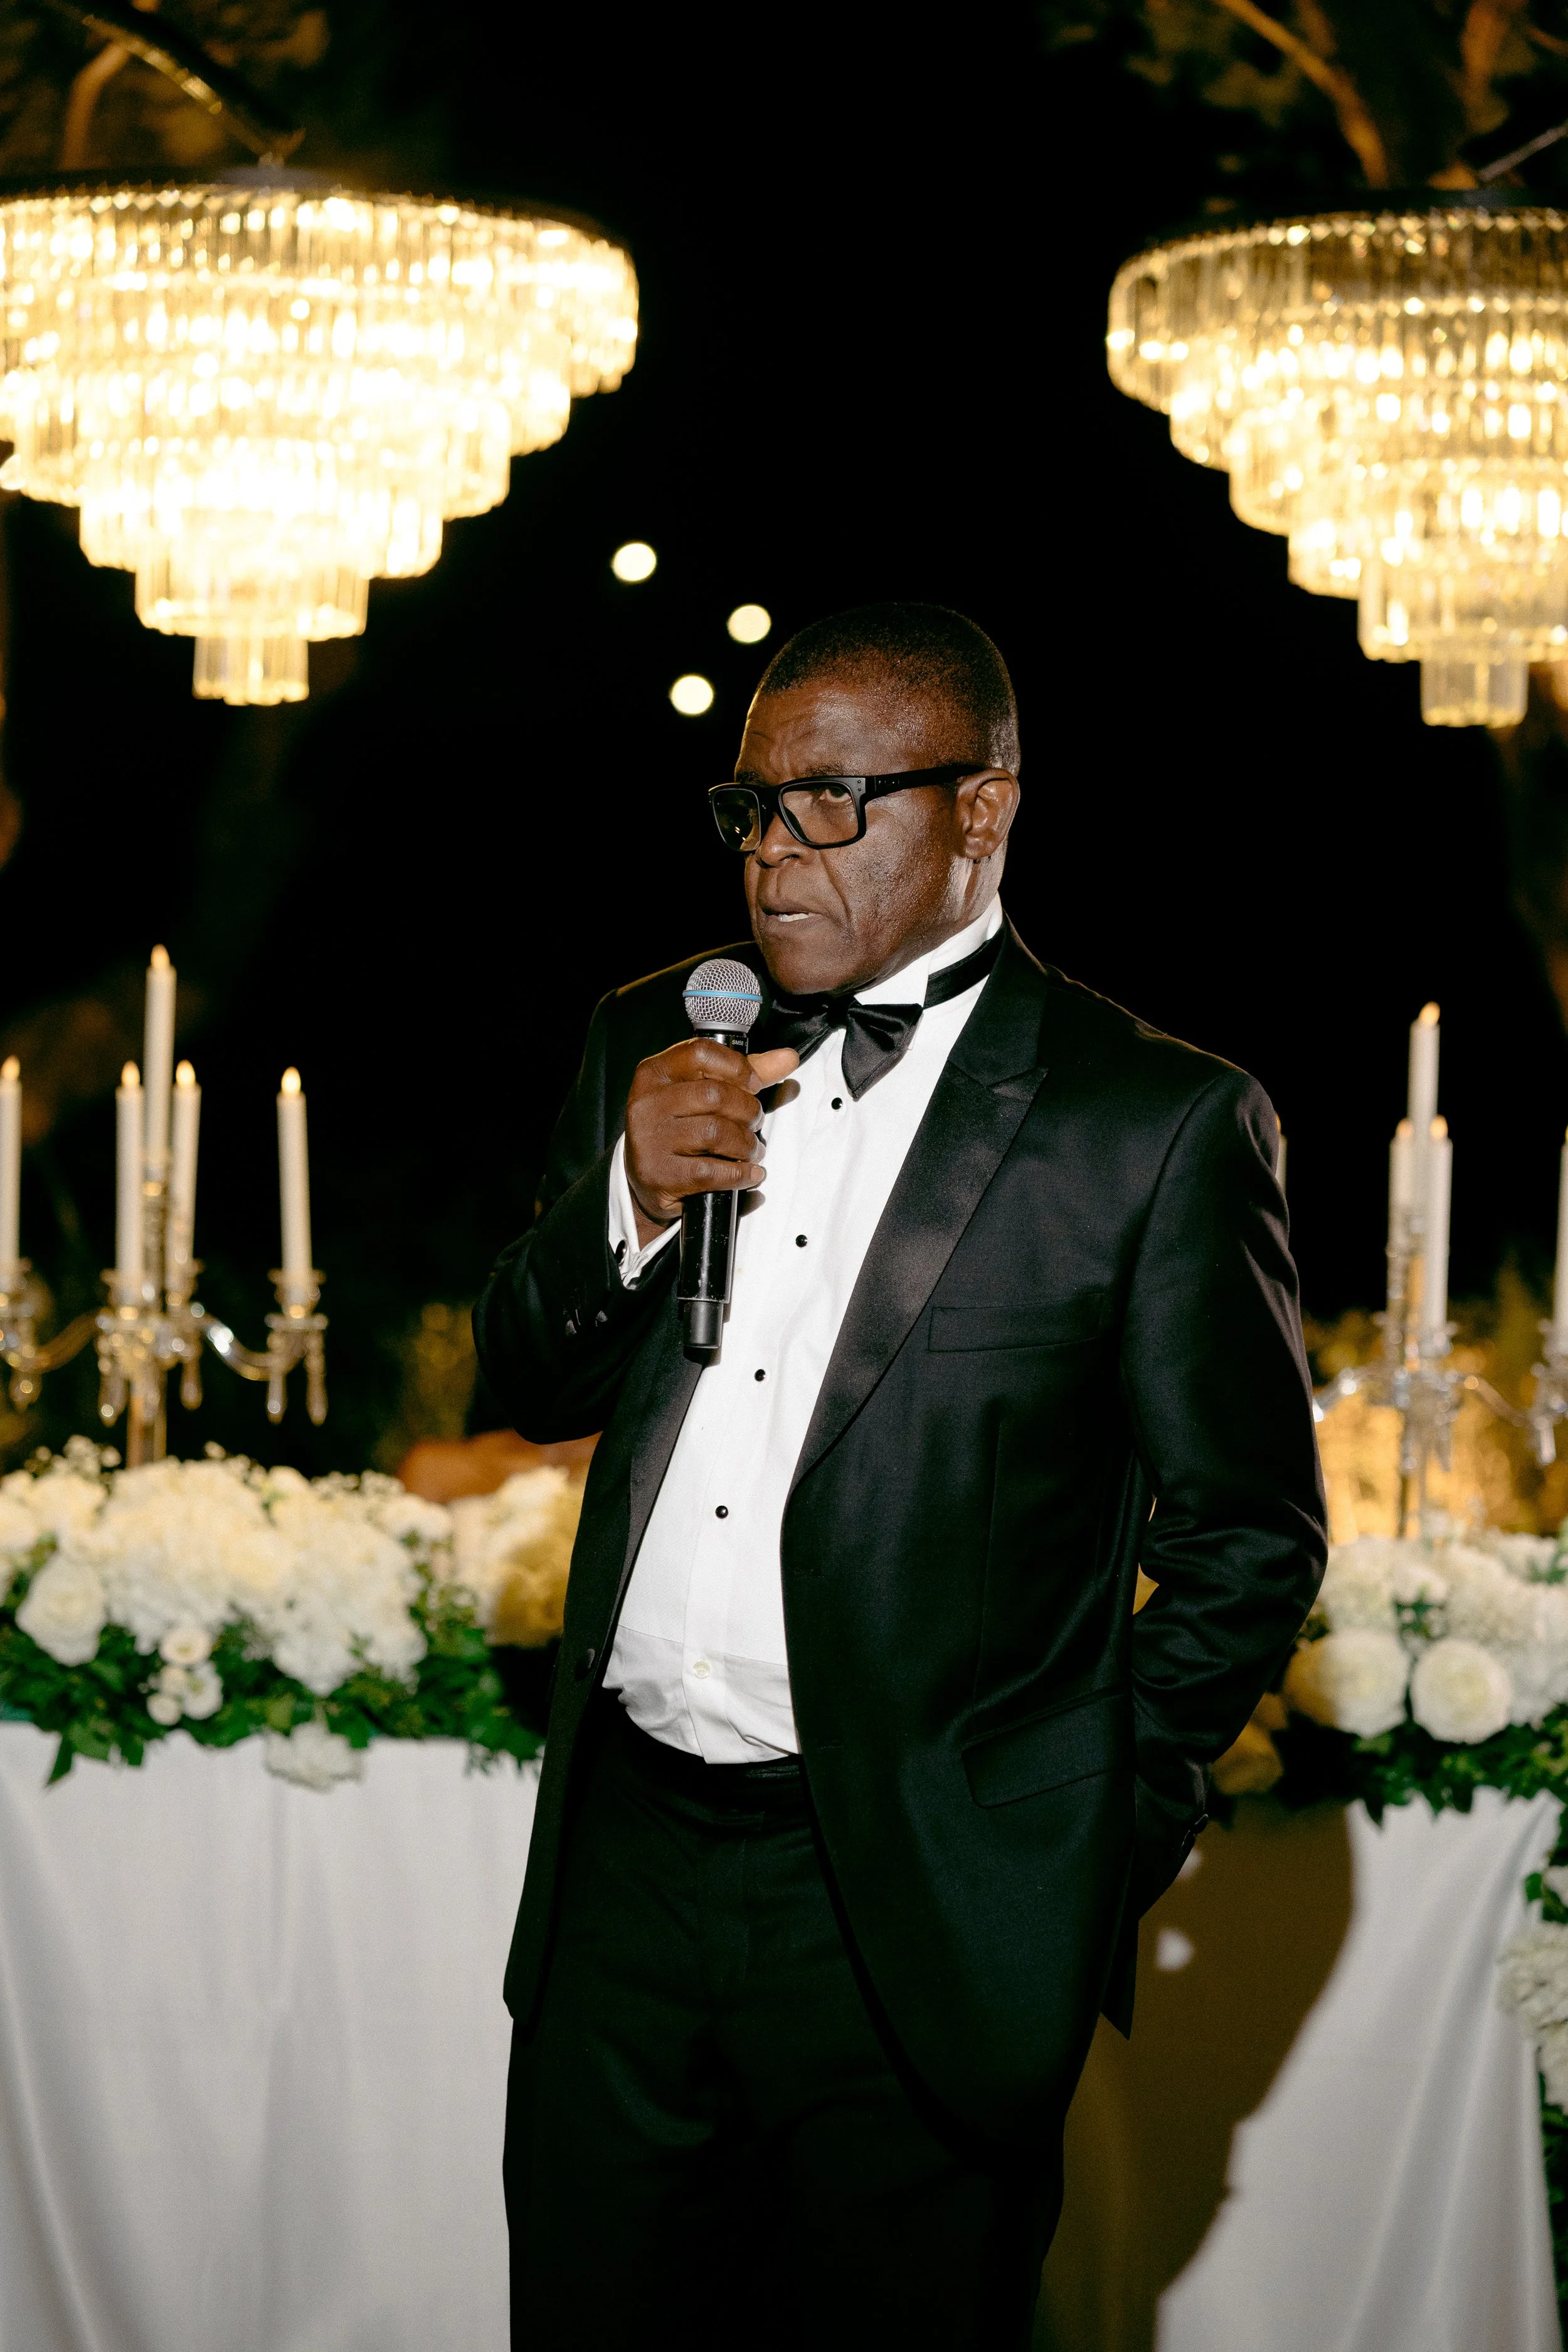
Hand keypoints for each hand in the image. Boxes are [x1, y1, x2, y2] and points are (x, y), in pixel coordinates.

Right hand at [623, 1039, 799, 1246]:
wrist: (645, 1178)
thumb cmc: (679, 1127)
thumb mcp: (702, 1092)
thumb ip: (744, 1073)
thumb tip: (787, 1057)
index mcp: (655, 1073)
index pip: (700, 1053)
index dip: (737, 1068)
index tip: (753, 1085)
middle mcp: (647, 1103)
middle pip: (715, 1095)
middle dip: (747, 1111)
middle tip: (754, 1123)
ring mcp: (650, 1140)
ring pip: (715, 1133)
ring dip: (746, 1145)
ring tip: (752, 1150)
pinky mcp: (660, 1175)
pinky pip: (711, 1171)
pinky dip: (740, 1174)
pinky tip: (749, 1173)